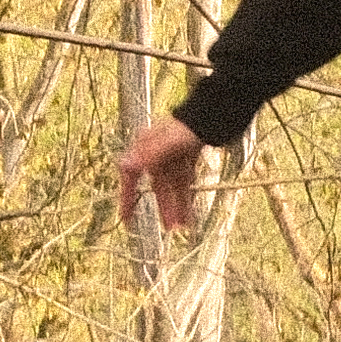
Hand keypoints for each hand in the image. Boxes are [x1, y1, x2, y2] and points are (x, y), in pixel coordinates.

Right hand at [113, 113, 222, 234]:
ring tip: (183, 227)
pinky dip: (188, 195)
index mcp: (145, 147)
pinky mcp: (187, 157)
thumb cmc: (191, 125)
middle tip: (170, 229)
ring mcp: (172, 156)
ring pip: (174, 186)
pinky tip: (191, 213)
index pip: (130, 175)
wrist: (215, 112)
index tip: (127, 219)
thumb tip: (125, 164)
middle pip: (157, 185)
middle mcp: (156, 152)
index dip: (127, 198)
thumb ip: (150, 154)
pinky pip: (185, 181)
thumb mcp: (171, 141)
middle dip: (164, 207)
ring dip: (178, 205)